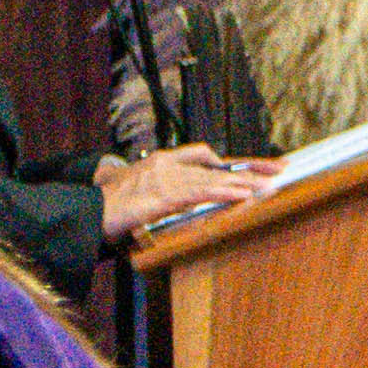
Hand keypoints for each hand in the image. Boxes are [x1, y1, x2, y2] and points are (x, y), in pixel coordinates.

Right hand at [101, 144, 270, 241]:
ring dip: (245, 182)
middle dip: (250, 166)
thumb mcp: (134, 189)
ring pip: (214, 177)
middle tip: (279, 168)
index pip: (203, 155)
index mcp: (161, 161)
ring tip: (270, 183)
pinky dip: (224, 193)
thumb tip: (170, 197)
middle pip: (217, 163)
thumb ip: (154, 188)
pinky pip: (201, 192)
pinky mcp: (164, 195)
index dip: (230, 162)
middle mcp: (167, 164)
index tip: (253, 168)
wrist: (87, 211)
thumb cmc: (106, 204)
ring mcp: (165, 178)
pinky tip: (243, 195)